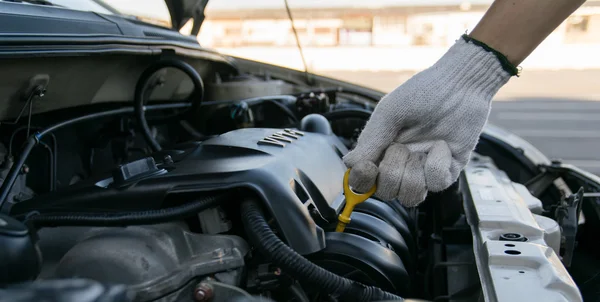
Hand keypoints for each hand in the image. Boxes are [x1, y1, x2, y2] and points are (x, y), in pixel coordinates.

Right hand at [343, 37, 510, 205]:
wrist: (461, 83)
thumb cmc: (424, 92)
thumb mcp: (390, 112)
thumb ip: (370, 140)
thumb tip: (349, 164)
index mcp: (381, 149)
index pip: (364, 181)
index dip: (362, 181)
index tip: (368, 167)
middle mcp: (401, 163)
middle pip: (385, 192)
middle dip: (391, 172)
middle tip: (400, 148)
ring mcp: (424, 169)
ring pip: (410, 196)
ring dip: (413, 174)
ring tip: (422, 148)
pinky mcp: (448, 170)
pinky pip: (436, 184)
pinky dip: (438, 164)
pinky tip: (442, 145)